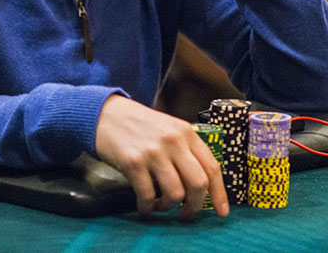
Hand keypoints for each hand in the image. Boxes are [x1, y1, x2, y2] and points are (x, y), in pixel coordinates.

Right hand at [94, 95, 228, 219]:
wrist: (106, 113)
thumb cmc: (140, 125)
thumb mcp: (169, 129)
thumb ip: (186, 150)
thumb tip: (202, 184)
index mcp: (186, 133)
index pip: (212, 167)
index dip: (220, 193)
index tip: (221, 211)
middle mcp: (173, 141)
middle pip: (198, 183)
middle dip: (195, 206)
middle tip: (187, 214)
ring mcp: (153, 152)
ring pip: (175, 193)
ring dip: (168, 207)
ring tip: (160, 205)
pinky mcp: (133, 162)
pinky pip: (147, 195)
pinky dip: (147, 207)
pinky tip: (144, 206)